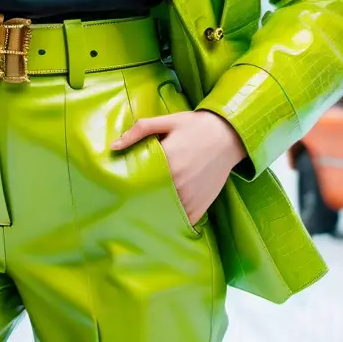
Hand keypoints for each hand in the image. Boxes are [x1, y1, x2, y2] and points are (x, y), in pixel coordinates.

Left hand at [111, 108, 246, 225]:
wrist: (228, 135)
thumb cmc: (195, 126)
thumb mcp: (167, 121)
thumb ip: (139, 131)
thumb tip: (113, 146)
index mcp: (167, 161)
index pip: (139, 178)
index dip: (129, 180)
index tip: (121, 182)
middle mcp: (178, 183)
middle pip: (150, 196)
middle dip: (140, 196)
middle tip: (130, 196)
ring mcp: (190, 197)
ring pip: (165, 211)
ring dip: (156, 209)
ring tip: (146, 205)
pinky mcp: (201, 206)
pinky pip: (183, 220)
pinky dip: (174, 218)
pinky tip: (166, 214)